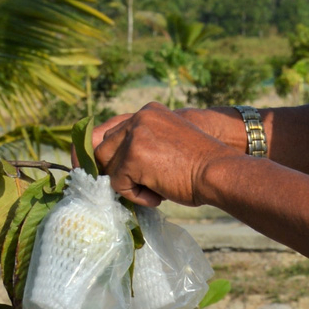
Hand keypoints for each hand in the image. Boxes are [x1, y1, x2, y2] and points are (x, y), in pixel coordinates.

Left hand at [91, 102, 235, 207]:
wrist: (218, 172)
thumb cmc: (199, 167)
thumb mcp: (167, 144)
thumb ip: (141, 145)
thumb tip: (108, 169)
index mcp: (147, 112)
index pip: (107, 129)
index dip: (96, 151)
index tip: (90, 169)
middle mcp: (138, 118)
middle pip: (100, 148)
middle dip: (106, 172)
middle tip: (125, 188)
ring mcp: (135, 135)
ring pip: (107, 168)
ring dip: (127, 185)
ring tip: (156, 190)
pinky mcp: (133, 156)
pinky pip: (118, 184)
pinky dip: (135, 196)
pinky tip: (158, 195)